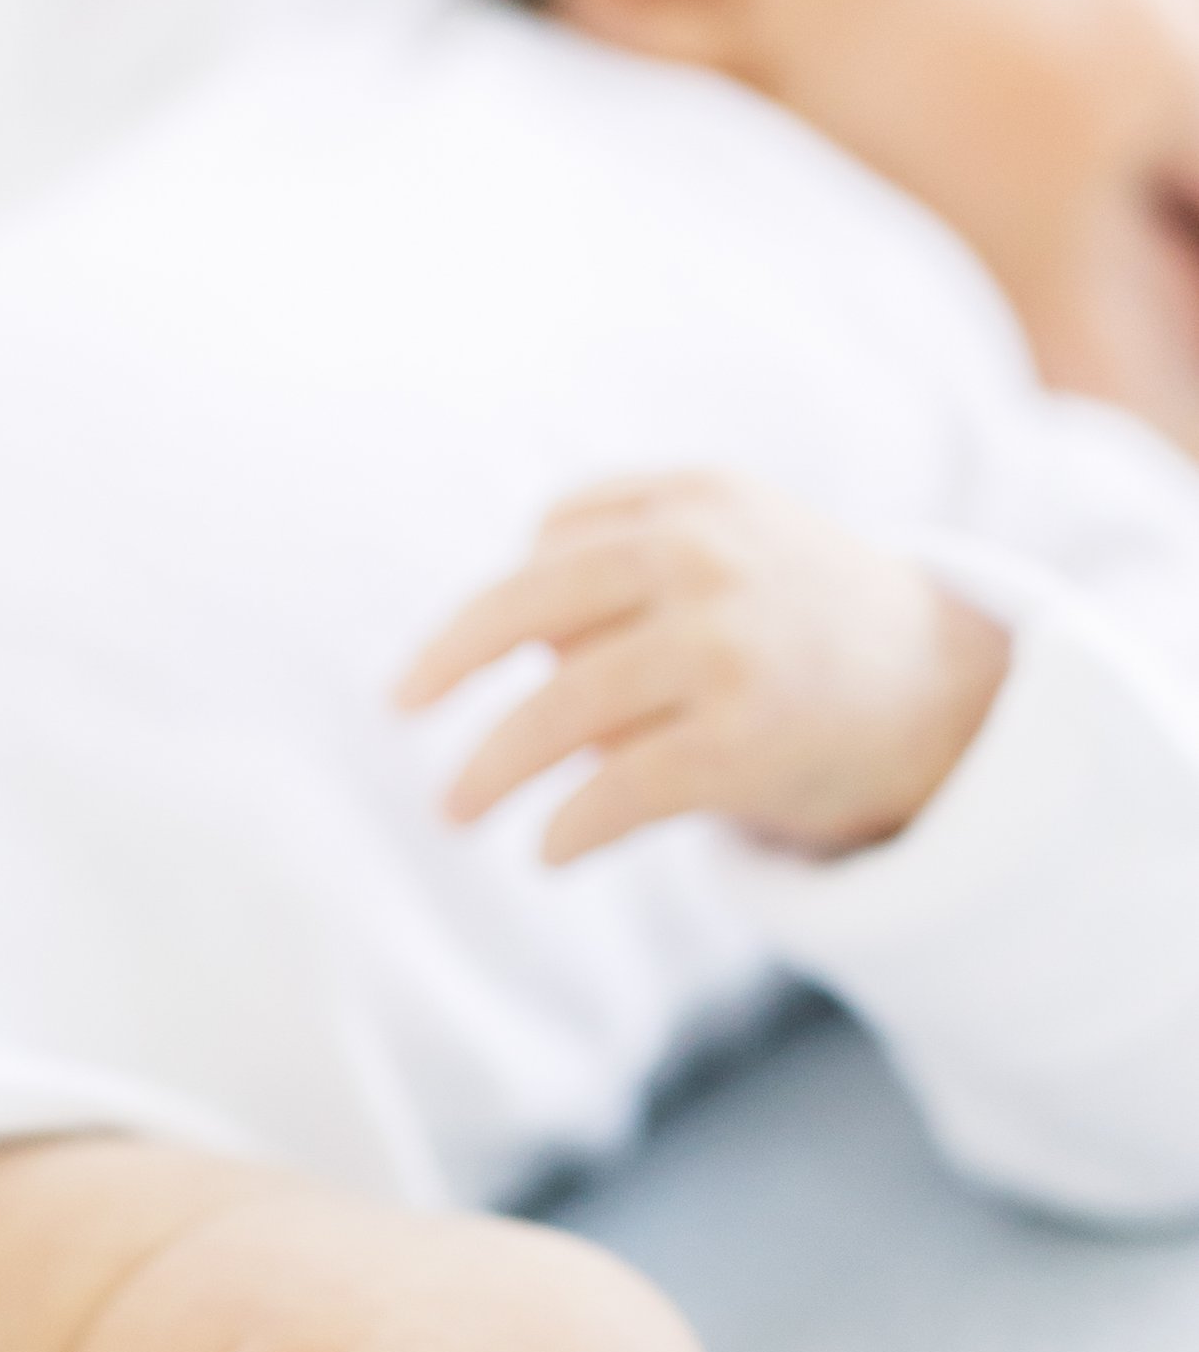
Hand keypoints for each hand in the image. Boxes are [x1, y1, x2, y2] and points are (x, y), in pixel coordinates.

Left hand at [395, 473, 1012, 865]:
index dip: (511, 601)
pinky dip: (569, 829)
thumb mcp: (737, 549)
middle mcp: (703, 558)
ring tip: (454, 811)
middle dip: (447, 663)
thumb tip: (481, 643)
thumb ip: (628, 561)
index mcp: (695, 499)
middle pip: (526, 606)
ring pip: (556, 711)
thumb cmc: (812, 631)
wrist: (952, 699)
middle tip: (398, 709)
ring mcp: (722, 648)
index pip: (553, 536)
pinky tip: (550, 852)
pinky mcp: (739, 741)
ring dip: (488, 770)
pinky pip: (614, 791)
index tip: (476, 655)